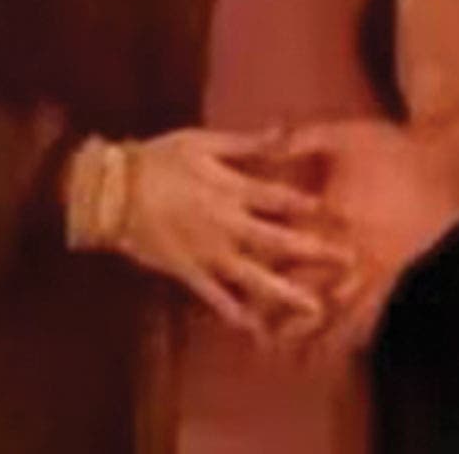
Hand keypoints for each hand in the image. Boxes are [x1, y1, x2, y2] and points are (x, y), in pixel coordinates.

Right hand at [79, 129, 355, 345]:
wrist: (109, 191)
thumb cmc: (157, 159)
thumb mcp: (202, 142)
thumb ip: (244, 143)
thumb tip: (282, 131)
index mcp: (230, 188)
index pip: (280, 198)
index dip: (312, 206)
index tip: (343, 214)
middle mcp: (225, 224)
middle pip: (277, 240)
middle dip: (314, 251)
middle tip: (349, 262)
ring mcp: (206, 252)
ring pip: (252, 276)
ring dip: (285, 292)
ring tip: (316, 308)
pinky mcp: (186, 271)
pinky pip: (214, 295)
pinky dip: (233, 311)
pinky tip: (255, 327)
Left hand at [277, 120, 458, 361]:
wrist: (448, 167)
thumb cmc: (395, 149)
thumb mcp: (344, 133)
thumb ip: (301, 139)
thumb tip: (264, 140)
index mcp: (330, 215)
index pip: (285, 248)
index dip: (257, 269)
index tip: (235, 287)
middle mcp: (349, 249)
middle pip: (306, 289)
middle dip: (279, 315)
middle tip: (253, 338)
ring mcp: (373, 266)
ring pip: (335, 310)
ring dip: (312, 334)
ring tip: (288, 356)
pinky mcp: (393, 272)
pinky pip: (370, 309)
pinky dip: (353, 332)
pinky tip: (341, 351)